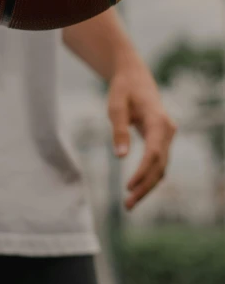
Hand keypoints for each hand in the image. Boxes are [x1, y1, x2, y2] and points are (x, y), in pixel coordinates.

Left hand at [108, 60, 176, 209]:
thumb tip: (120, 157)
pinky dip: (148, 178)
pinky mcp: (162, 141)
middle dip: (145, 187)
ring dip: (147, 186)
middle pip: (160, 165)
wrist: (135, 78)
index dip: (143, 172)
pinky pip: (158, 163)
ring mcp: (167, 136)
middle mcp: (168, 130)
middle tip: (127, 205)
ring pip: (161, 167)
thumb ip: (119, 130)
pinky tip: (135, 190)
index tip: (129, 187)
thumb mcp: (115, 105)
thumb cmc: (123, 89)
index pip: (154, 152)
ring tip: (129, 204)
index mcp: (158, 120)